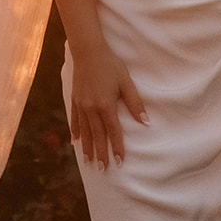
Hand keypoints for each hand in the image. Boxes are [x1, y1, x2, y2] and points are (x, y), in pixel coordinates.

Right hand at [68, 43, 146, 168]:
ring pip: (85, 131)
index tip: (119, 162)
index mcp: (105, 105)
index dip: (117, 147)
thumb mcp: (126, 82)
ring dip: (87, 147)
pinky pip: (74, 120)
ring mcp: (81, 105)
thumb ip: (135, 103)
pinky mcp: (75, 100)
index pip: (113, 131)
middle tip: (103, 169)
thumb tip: (145, 122)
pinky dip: (76, 132)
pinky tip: (75, 142)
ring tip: (88, 161)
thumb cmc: (110, 65)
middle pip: (97, 135)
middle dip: (101, 153)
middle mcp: (91, 108)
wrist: (88, 51)